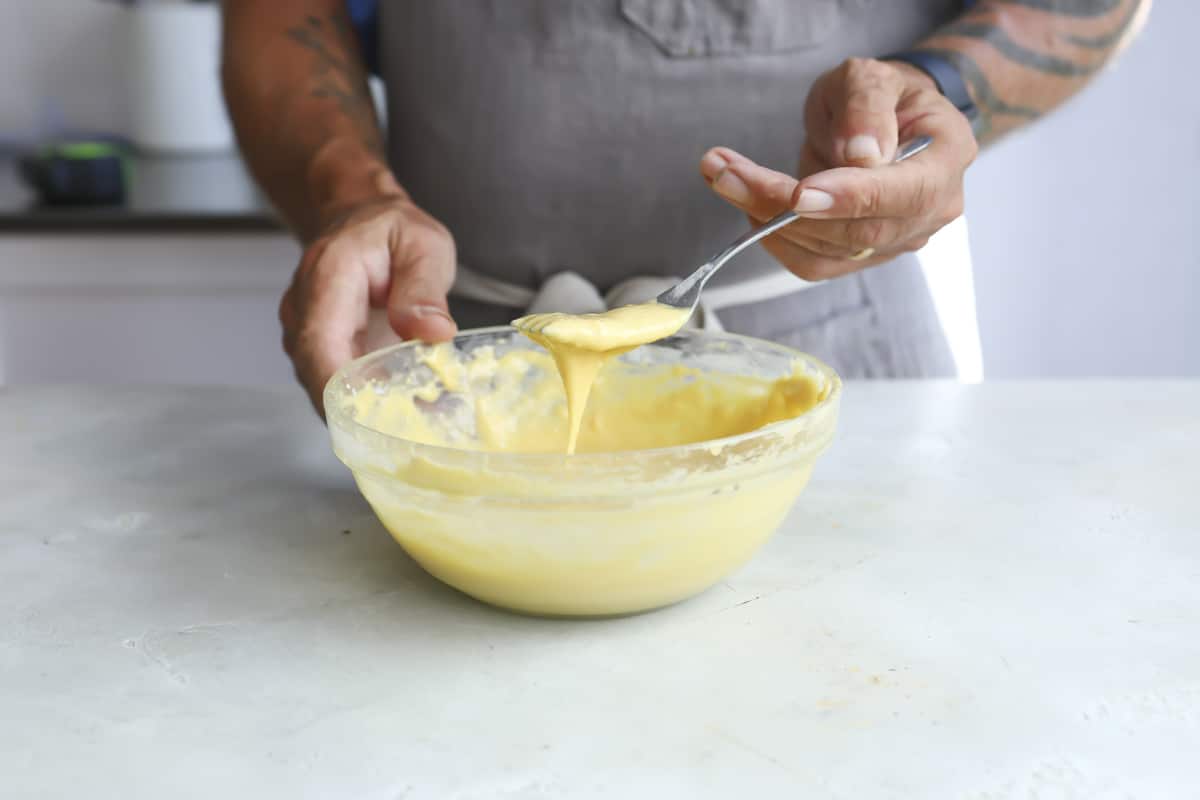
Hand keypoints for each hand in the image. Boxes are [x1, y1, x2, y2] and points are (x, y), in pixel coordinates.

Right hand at [279, 191, 457, 415]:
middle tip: (406, 438)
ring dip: (363, 413)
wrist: (359, 219)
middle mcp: (304, 309)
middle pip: (315, 376)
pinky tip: (402, 415)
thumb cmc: (392, 231)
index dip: (338, 389)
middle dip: (357, 413)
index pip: (319, 343)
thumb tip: (431, 332)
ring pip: (322, 387)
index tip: (372, 420)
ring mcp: (305, 332)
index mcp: (328, 277)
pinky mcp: (317, 350)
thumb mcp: (423, 246)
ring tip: (411, 431)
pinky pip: (334, 385)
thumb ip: (424, 288)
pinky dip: (365, 404)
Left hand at [700, 57, 976, 280]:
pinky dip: (772, 239)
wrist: (880, 121)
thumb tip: (861, 155)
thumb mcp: (871, 77)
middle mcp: (931, 210)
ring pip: (824, 249)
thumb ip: (867, 106)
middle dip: (781, 204)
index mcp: (946, 157)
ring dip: (763, 217)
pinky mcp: (862, 256)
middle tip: (725, 172)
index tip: (800, 193)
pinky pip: (812, 262)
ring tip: (722, 174)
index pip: (904, 193)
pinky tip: (748, 203)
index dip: (851, 198)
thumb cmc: (880, 96)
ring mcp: (897, 240)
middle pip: (854, 228)